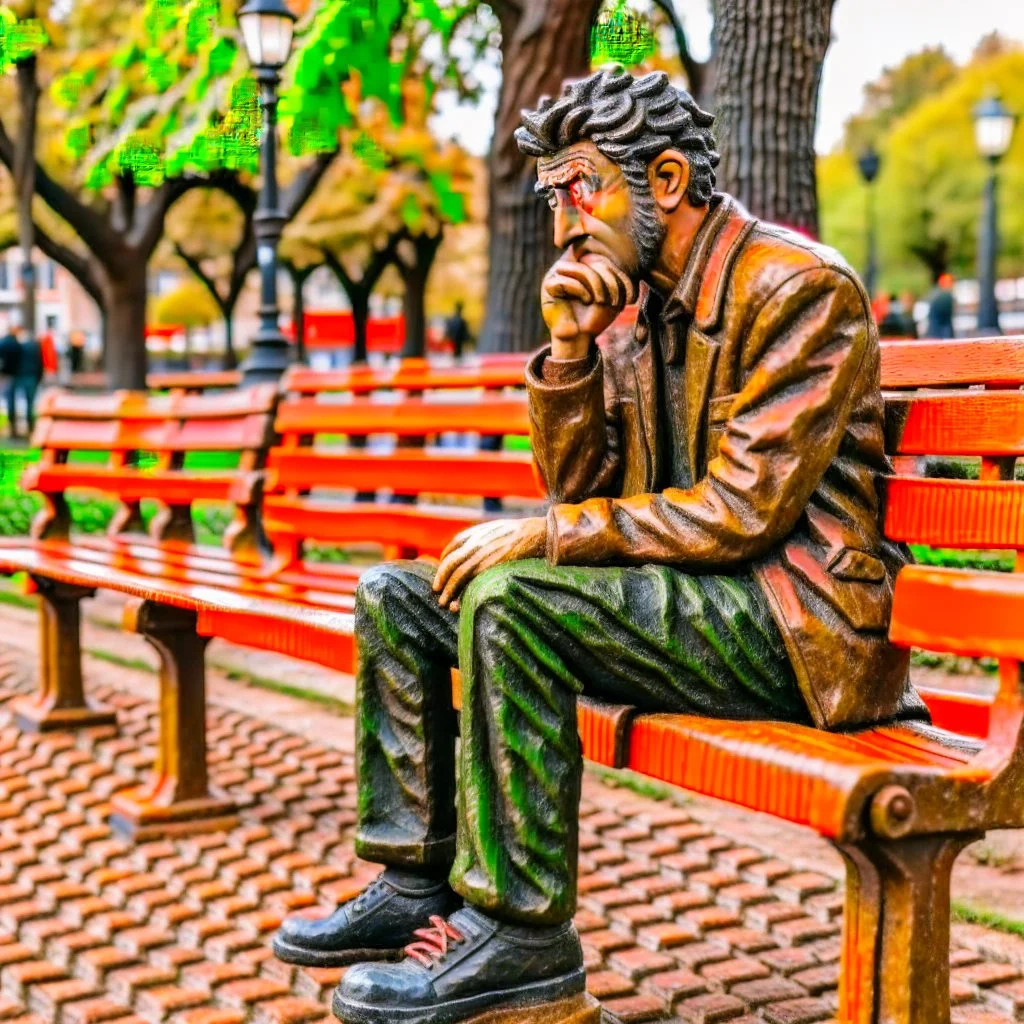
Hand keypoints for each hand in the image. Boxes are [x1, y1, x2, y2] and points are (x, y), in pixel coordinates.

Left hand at [432, 517, 546, 611]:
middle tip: (436, 590)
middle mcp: (475, 543)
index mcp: (476, 533)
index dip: (443, 562)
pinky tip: (458, 605)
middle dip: (441, 578)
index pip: (451, 548)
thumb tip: (472, 551)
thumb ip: (482, 537)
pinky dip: (461, 595)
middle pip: (450, 563)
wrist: (538, 533)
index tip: (441, 573)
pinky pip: (470, 583)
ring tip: (444, 603)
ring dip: (448, 590)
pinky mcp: (491, 567)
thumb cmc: (521, 534)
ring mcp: (482, 555)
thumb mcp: (497, 528)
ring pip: (457, 575)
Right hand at [542, 253, 638, 360]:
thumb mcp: (614, 293)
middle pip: (594, 257)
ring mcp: (557, 272)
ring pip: (582, 268)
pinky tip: (587, 301)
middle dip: (610, 279)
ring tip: (602, 301)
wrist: (580, 338)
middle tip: (615, 300)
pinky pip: (566, 281)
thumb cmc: (596, 316)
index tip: (627, 293)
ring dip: (598, 285)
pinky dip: (581, 291)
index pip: (602, 250)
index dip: (617, 267)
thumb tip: (612, 255)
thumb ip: (615, 272)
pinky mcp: (548, 285)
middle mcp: (571, 262)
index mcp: (586, 260)